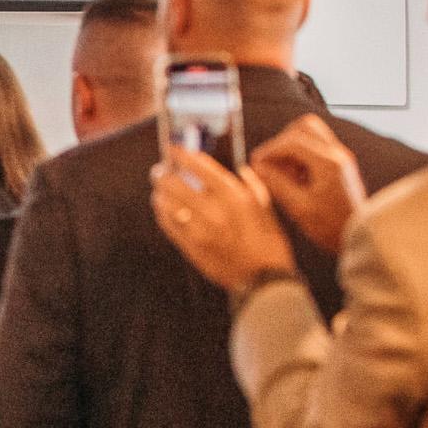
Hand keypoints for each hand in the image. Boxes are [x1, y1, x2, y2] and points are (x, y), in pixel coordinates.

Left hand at [151, 148, 297, 291]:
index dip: (182, 155)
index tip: (172, 147)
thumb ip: (250, 185)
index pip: (200, 167)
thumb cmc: (268, 242)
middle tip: (160, 170)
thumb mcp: (264, 208)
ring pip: (166, 204)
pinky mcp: (190, 246)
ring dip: (160, 193)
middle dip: (164, 174)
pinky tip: (163, 209)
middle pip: (175, 184)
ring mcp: (199, 230)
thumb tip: (237, 168)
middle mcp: (215, 211)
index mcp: (235, 196)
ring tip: (160, 189)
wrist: (263, 279)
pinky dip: (162, 213)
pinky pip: (167, 224)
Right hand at [253, 113, 361, 252]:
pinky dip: (299, 154)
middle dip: (281, 141)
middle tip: (269, 161)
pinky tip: (293, 176)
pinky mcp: (339, 164)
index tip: (256, 162)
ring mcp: (339, 157)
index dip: (270, 149)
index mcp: (328, 163)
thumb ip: (276, 183)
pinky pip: (315, 147)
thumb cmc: (331, 226)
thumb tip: (257, 168)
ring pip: (310, 134)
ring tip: (281, 170)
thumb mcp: (299, 207)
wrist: (360, 235)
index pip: (293, 141)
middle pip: (305, 127)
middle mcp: (337, 154)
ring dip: (290, 147)